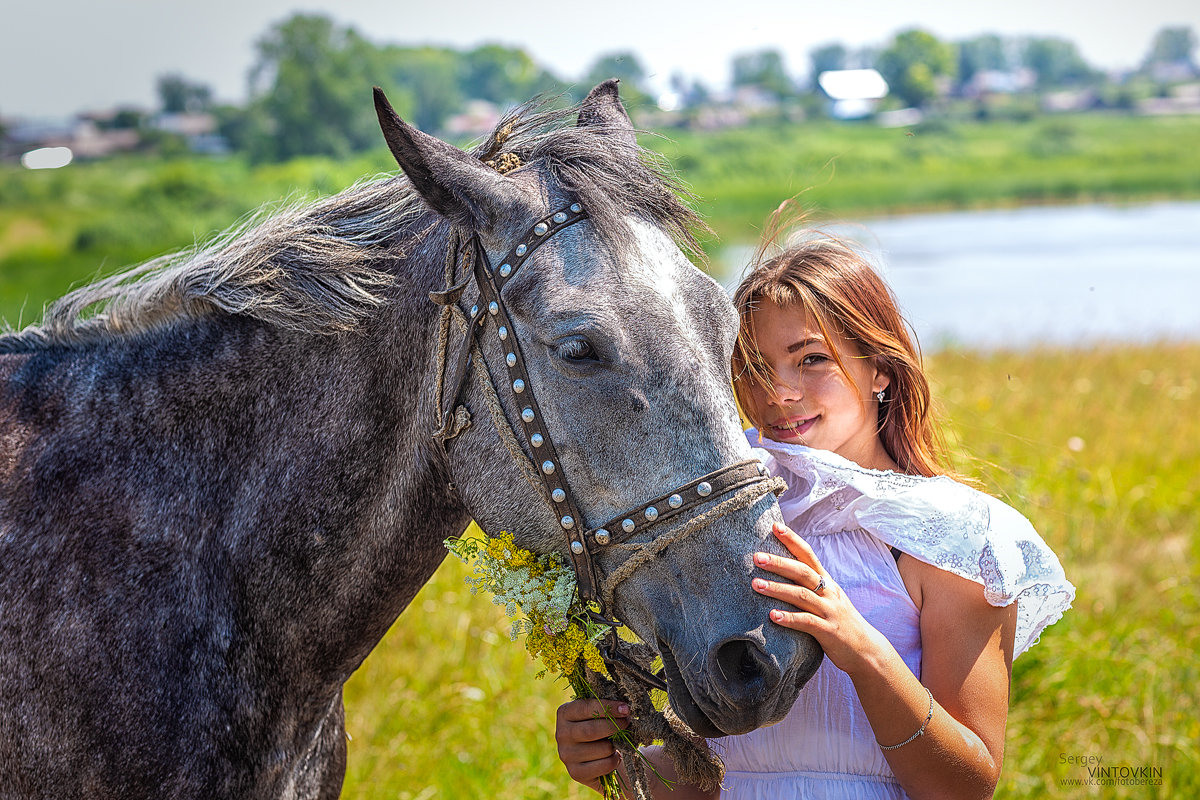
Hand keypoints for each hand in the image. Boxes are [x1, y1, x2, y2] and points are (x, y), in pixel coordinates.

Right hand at [555, 698, 629, 790]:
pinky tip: (614, 756)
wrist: (597, 756)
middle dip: (615, 726)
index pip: (586, 707)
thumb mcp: (598, 713)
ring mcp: (566, 755)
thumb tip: (624, 708)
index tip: (625, 709)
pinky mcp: (576, 772)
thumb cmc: (600, 727)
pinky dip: (615, 760)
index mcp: (564, 713)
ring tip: (617, 742)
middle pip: (592, 730)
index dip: (608, 707)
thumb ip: (605, 708)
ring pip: (602, 748)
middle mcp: (561, 734)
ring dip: (616, 745)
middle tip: (627, 722)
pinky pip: (604, 765)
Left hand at [751, 522, 889, 677]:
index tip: (775, 526)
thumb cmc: (840, 621)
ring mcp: (829, 611)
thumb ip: (809, 585)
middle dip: (779, 563)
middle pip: (802, 572)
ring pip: (802, 595)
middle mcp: (829, 592)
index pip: (808, 555)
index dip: (792, 540)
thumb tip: (782, 569)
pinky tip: (772, 616)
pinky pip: (807, 622)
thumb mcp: (828, 598)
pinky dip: (789, 618)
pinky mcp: (829, 631)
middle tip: (756, 557)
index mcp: (826, 581)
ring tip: (755, 584)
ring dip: (777, 589)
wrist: (866, 649)